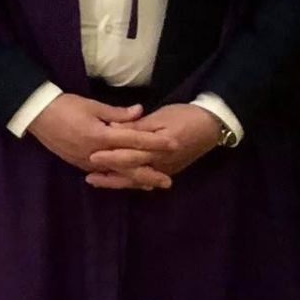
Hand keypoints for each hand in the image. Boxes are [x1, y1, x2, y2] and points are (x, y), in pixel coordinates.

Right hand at [27, 94, 174, 190]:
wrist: (36, 115)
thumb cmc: (64, 106)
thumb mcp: (91, 105)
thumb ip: (117, 113)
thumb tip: (140, 113)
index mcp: (101, 136)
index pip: (135, 140)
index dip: (155, 142)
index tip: (173, 144)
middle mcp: (96, 153)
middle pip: (128, 166)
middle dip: (149, 173)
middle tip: (168, 182)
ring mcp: (87, 161)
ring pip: (116, 173)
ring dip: (134, 179)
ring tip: (151, 185)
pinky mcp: (79, 163)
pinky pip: (103, 173)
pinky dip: (116, 177)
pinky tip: (124, 180)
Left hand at [88, 104, 223, 187]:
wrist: (211, 126)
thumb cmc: (184, 116)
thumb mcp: (159, 117)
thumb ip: (136, 126)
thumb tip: (113, 129)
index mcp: (158, 148)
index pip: (130, 155)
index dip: (110, 156)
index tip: (91, 156)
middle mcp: (161, 164)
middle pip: (131, 172)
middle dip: (110, 176)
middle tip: (89, 177)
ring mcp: (165, 169)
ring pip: (137, 180)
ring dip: (117, 182)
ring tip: (96, 181)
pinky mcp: (168, 170)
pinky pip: (146, 179)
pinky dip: (131, 181)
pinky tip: (118, 182)